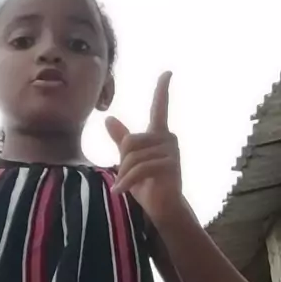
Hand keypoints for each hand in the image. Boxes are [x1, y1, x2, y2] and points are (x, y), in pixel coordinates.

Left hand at [105, 71, 181, 225]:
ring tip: (126, 186)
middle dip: (122, 161)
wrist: (163, 209)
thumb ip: (122, 140)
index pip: (160, 107)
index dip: (162, 89)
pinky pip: (139, 169)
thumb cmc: (147, 185)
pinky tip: (120, 191)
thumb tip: (109, 118)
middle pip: (130, 141)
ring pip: (132, 156)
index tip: (167, 72)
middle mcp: (168, 138)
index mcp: (159, 134)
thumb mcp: (130, 161)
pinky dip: (126, 182)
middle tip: (125, 177)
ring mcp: (171, 151)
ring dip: (124, 174)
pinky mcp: (170, 165)